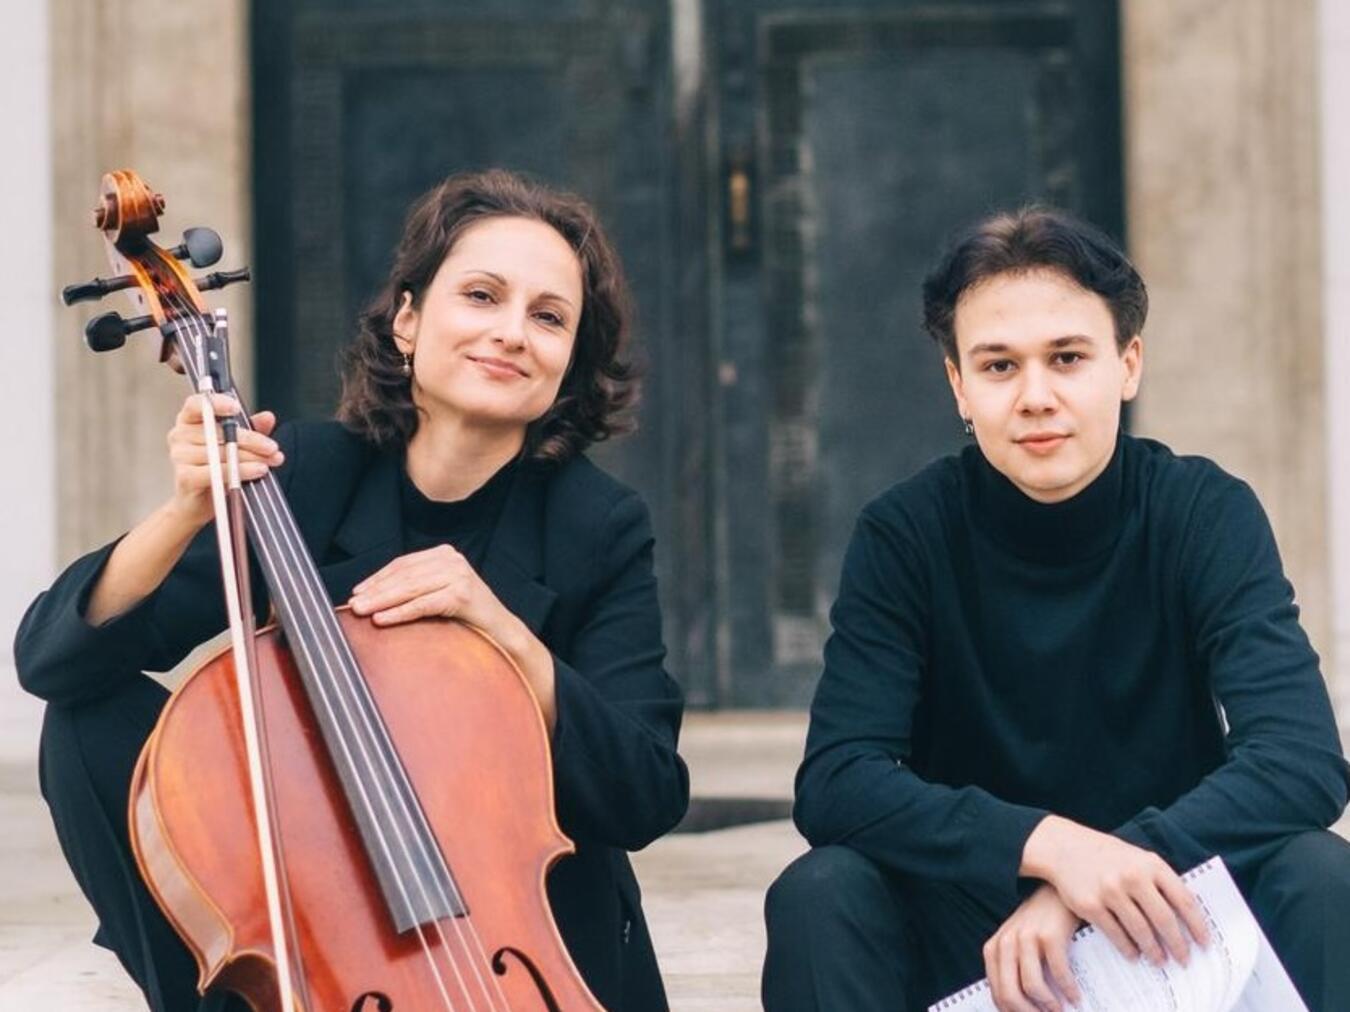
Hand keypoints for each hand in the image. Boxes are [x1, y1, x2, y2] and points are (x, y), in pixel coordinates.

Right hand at [167, 393, 281, 527]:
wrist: (199, 504)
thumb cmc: (217, 469)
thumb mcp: (237, 446)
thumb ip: (251, 429)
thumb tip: (268, 417)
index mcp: (189, 420)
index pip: (198, 403)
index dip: (217, 403)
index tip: (237, 408)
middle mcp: (180, 434)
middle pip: (219, 432)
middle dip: (252, 440)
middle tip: (272, 448)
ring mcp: (179, 455)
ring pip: (222, 452)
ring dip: (251, 458)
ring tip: (269, 463)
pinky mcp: (185, 476)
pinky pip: (218, 471)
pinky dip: (241, 471)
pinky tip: (258, 471)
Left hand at [349, 545, 504, 632]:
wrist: (503, 633)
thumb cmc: (469, 617)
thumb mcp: (441, 594)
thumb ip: (417, 588)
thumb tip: (374, 596)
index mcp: (444, 555)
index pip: (403, 564)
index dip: (377, 578)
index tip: (357, 592)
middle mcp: (452, 560)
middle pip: (404, 575)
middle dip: (375, 591)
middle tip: (353, 604)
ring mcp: (458, 575)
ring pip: (410, 588)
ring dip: (381, 601)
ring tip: (361, 611)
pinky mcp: (461, 594)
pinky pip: (422, 604)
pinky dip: (399, 612)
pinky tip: (382, 619)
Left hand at [984, 884, 1080, 1011]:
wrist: (1058, 891)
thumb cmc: (1040, 923)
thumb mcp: (1020, 945)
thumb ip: (1015, 969)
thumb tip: (1023, 1007)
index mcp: (994, 949)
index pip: (997, 993)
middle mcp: (1006, 943)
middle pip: (1010, 994)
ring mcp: (1026, 938)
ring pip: (1031, 986)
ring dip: (1048, 1005)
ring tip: (1060, 1010)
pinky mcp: (1049, 935)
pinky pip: (1058, 973)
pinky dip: (1068, 989)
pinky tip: (1075, 996)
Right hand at [1021, 816, 1209, 966]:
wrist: (1064, 847)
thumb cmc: (1106, 855)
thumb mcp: (1137, 858)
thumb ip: (1159, 880)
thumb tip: (1185, 915)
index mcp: (1150, 864)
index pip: (1183, 899)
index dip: (1197, 925)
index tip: (1205, 943)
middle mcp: (1132, 876)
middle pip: (1164, 920)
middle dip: (1178, 944)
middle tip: (1184, 959)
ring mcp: (1110, 891)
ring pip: (1141, 930)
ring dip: (1154, 950)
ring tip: (1160, 961)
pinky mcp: (1090, 905)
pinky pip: (1116, 934)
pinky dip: (1128, 948)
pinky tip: (1134, 954)